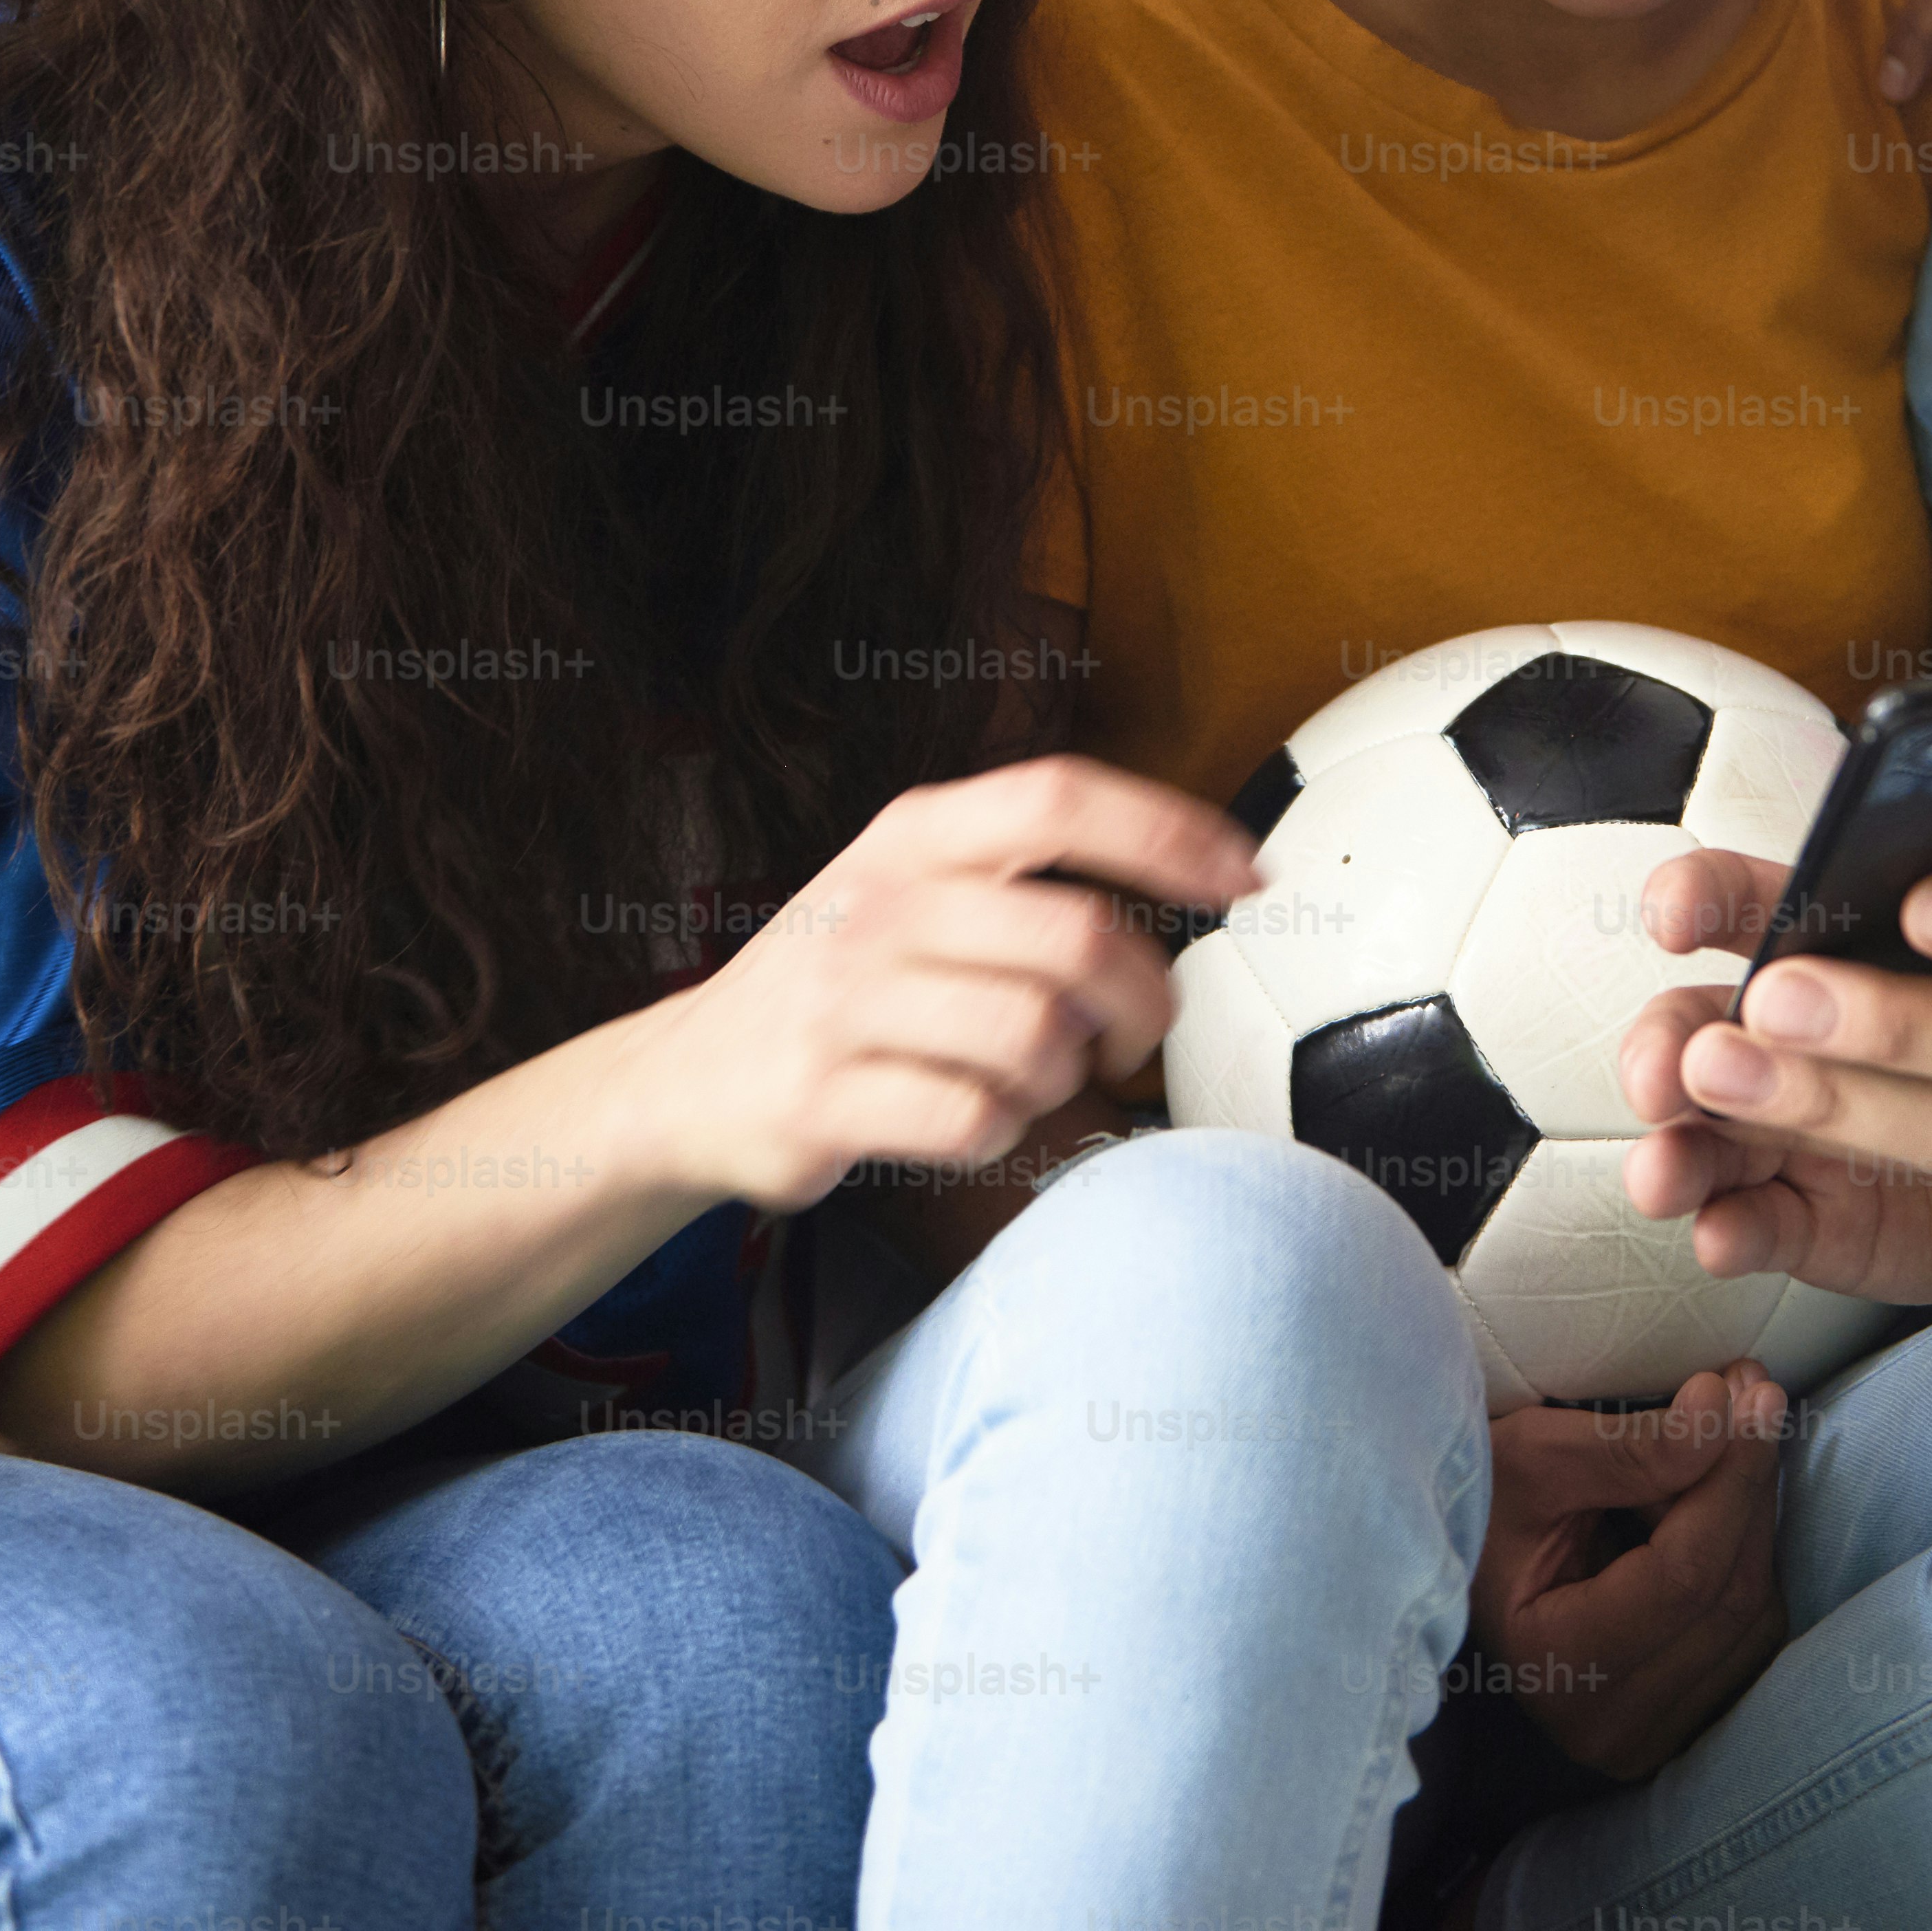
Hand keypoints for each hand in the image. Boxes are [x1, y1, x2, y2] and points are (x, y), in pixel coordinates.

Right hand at [652, 757, 1257, 1210]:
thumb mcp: (911, 886)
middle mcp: (878, 903)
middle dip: (1143, 1000)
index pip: (1062, 798)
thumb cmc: (842, 983)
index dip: (1170, 832)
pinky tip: (972, 1119)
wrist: (683, 1079)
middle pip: (1076, 937)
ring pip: (1036, 1039)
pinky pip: (974, 1121)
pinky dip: (1000, 1133)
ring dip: (1063, 1075)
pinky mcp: (822, 1100)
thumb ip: (1026, 872)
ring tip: (1032, 1078)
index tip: (1248, 876)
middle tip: (1140, 1034)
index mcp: (913, 834)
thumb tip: (1200, 871)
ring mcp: (843, 1003)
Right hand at [1468, 1364, 1792, 1778]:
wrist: (1459, 1561)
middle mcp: (1608, 1725)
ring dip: (1751, 1518)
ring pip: (1752, 1616)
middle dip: (1749, 1485)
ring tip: (1719, 1443)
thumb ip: (1631, 1445)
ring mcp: (1647, 1738)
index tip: (1749, 1393)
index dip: (1727, 1478)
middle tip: (1755, 1395)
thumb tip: (1726, 1404)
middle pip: (1727, 1596)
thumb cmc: (1479, 1503)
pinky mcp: (1678, 1727)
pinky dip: (1746, 1560)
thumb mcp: (1534, 1458)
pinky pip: (1750, 1637)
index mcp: (1557, 1665)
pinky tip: (1715, 1507)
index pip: (1682, 1575)